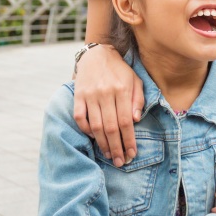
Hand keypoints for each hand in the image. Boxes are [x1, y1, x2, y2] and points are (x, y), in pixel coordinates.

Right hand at [72, 44, 143, 166]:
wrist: (97, 54)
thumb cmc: (120, 70)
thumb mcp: (136, 80)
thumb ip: (138, 99)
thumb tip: (135, 120)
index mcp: (122, 89)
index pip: (126, 121)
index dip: (129, 140)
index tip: (132, 153)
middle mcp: (106, 93)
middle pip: (111, 127)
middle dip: (116, 147)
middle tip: (120, 162)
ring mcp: (90, 95)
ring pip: (95, 125)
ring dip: (102, 143)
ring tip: (109, 156)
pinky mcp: (77, 96)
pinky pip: (79, 118)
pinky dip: (85, 130)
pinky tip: (93, 138)